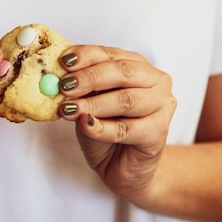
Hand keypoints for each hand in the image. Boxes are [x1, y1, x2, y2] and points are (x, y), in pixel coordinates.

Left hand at [57, 45, 176, 201]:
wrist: (123, 167)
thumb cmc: (107, 130)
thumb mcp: (89, 103)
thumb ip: (81, 89)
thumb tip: (59, 79)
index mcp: (138, 66)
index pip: (110, 54)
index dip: (86, 56)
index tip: (64, 62)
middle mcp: (156, 81)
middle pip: (123, 72)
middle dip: (91, 78)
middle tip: (65, 86)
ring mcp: (162, 106)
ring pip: (126, 100)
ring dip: (93, 104)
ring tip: (69, 110)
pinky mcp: (159, 132)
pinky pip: (126, 129)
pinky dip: (102, 128)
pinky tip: (86, 126)